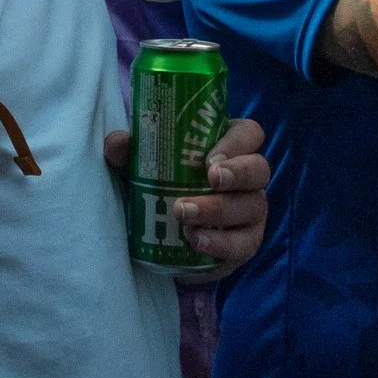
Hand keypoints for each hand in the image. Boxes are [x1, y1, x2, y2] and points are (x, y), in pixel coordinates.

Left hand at [103, 116, 270, 278]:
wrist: (162, 241)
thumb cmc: (159, 189)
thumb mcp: (141, 169)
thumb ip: (130, 154)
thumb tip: (118, 142)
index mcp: (227, 148)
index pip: (248, 134)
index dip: (235, 142)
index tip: (209, 158)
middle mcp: (247, 179)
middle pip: (260, 168)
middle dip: (238, 173)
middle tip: (209, 180)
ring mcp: (250, 212)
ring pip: (252, 206)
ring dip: (218, 210)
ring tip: (183, 213)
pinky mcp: (245, 244)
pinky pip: (243, 243)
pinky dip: (220, 242)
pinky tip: (196, 240)